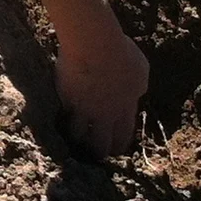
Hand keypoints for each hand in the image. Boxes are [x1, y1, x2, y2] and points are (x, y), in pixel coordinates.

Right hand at [55, 29, 150, 157]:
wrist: (94, 45)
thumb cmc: (121, 53)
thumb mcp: (140, 71)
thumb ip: (137, 87)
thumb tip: (134, 93)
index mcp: (125, 107)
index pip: (123, 135)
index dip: (119, 145)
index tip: (116, 150)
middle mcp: (104, 114)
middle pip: (100, 142)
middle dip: (99, 152)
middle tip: (96, 155)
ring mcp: (83, 108)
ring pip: (78, 134)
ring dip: (78, 138)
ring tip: (75, 141)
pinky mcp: (65, 98)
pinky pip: (63, 114)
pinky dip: (63, 118)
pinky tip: (60, 119)